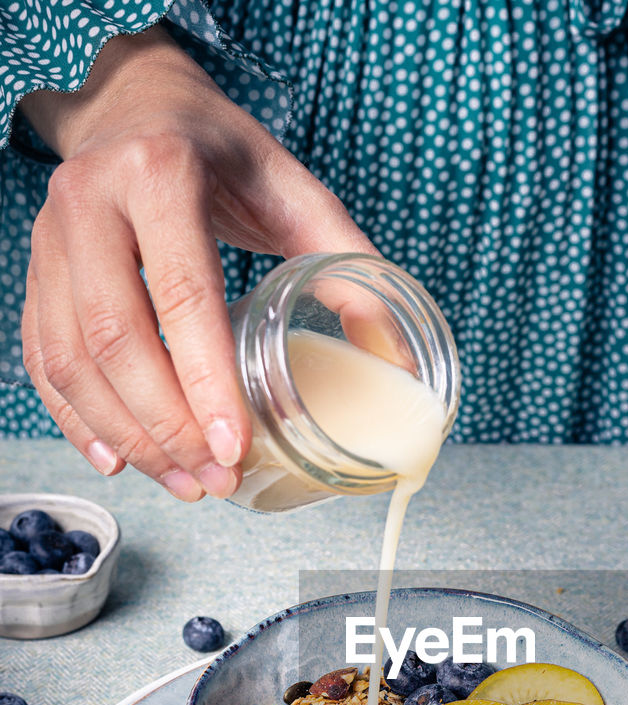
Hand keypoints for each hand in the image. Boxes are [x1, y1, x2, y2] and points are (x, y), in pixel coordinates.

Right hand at [20, 26, 375, 499]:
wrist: (137, 103)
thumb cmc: (222, 152)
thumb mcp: (293, 188)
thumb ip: (346, 261)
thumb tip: (394, 353)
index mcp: (162, 172)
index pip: (182, 293)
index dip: (206, 381)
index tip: (234, 447)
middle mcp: (91, 200)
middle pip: (116, 338)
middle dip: (166, 426)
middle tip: (216, 479)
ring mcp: (52, 238)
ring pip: (71, 359)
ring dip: (127, 437)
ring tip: (184, 482)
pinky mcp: (37, 271)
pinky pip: (44, 360)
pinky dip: (78, 420)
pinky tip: (120, 459)